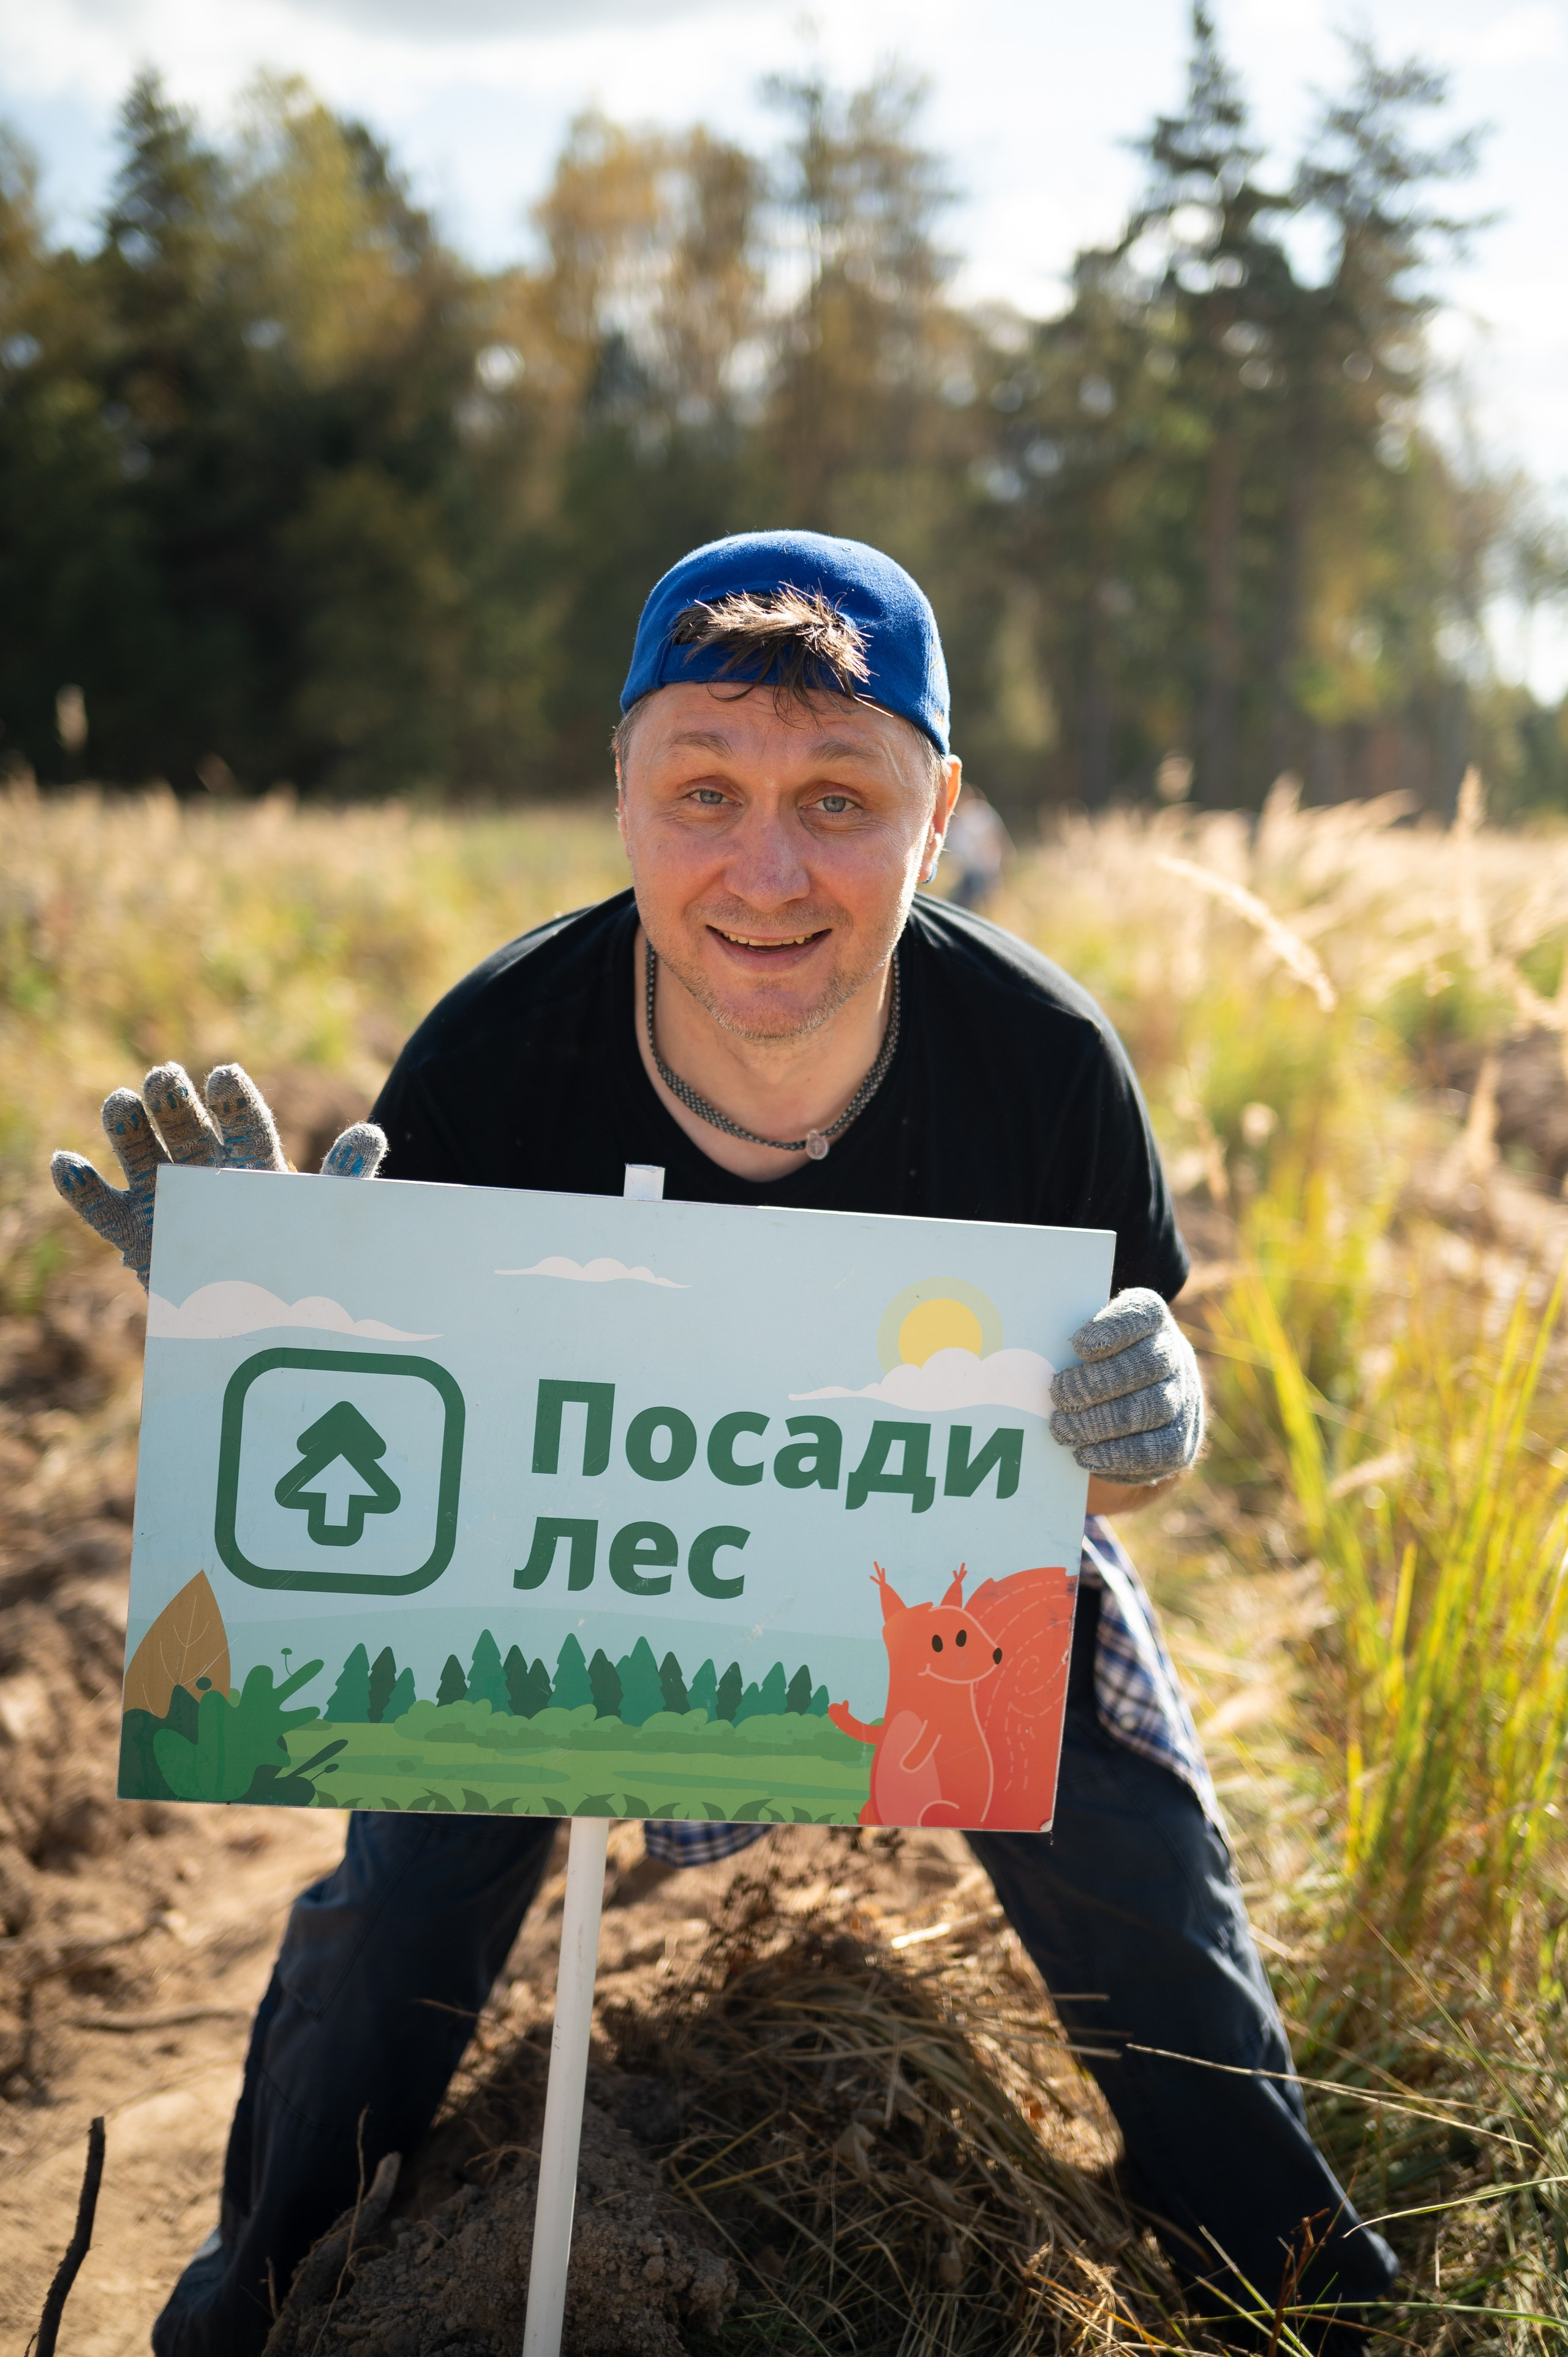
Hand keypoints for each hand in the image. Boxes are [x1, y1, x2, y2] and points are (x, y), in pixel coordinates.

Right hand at [51, 1063, 386, 1288]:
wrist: (254, 1306)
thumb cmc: (292, 1251)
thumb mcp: (321, 1218)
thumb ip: (343, 1178)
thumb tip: (371, 1134)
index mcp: (251, 1158)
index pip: (245, 1121)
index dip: (233, 1099)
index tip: (223, 1077)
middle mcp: (203, 1164)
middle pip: (185, 1124)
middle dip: (173, 1100)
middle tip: (165, 1078)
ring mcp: (163, 1193)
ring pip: (140, 1150)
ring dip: (128, 1126)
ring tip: (120, 1103)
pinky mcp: (133, 1227)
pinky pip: (101, 1205)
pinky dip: (81, 1186)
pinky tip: (66, 1164)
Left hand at [1049, 1288, 1203, 1484]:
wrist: (1140, 1401)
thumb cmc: (1096, 1364)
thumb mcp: (1083, 1341)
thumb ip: (1062, 1340)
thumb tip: (1021, 1350)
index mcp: (1150, 1319)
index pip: (1143, 1313)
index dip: (1113, 1329)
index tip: (1078, 1345)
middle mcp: (1174, 1354)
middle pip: (1148, 1364)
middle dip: (1097, 1383)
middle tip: (1058, 1395)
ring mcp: (1183, 1397)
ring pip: (1153, 1408)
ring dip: (1101, 1423)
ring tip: (1062, 1429)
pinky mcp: (1182, 1438)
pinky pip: (1159, 1450)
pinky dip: (1118, 1455)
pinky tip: (1085, 1455)